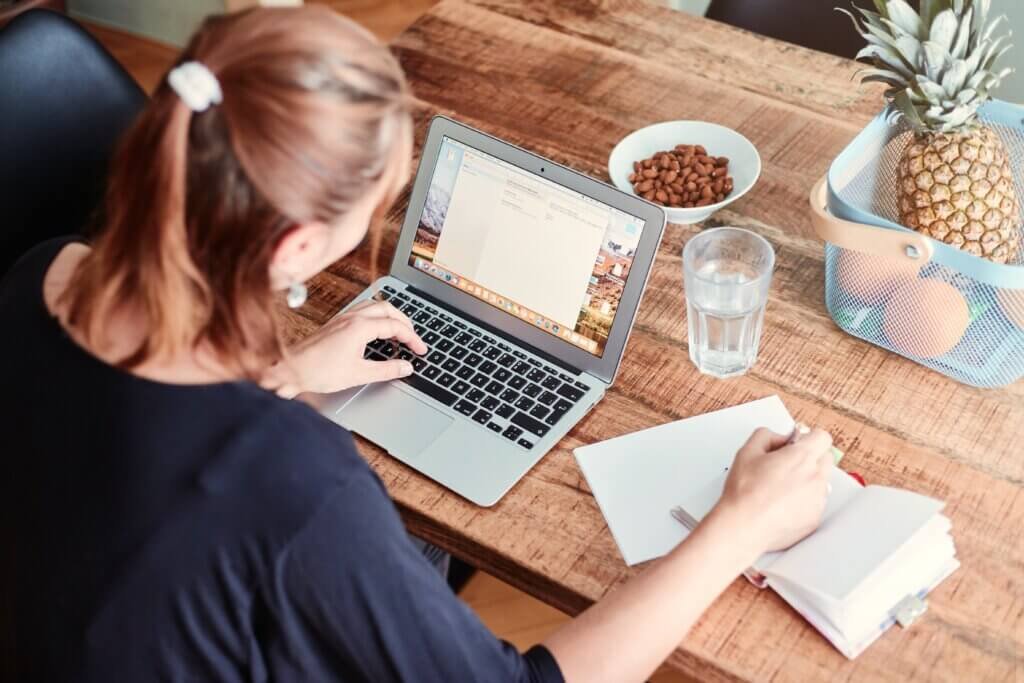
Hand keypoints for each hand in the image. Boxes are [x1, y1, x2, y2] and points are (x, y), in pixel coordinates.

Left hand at [275, 299, 427, 395]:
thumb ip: (387, 370)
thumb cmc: (318, 371)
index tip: (421, 350)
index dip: (413, 338)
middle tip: (414, 339)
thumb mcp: (359, 374)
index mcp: (360, 327)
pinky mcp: (337, 323)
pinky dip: (377, 316)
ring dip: (391, 316)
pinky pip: (363, 310)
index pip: (396, 327)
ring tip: (400, 331)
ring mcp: (343, 317)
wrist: (290, 369)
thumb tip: (406, 367)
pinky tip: (377, 330)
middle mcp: (352, 317)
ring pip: (375, 306)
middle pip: (388, 309)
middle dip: (406, 322)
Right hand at [711, 427, 832, 555]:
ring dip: (808, 480)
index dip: (809, 438)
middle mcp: (815, 477)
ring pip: (821, 482)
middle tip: (788, 465)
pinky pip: (816, 503)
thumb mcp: (747, 451)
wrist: (744, 526)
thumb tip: (779, 438)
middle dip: (810, 458)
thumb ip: (767, 435)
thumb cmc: (745, 492)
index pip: (822, 437)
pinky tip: (782, 504)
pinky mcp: (815, 518)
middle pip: (826, 458)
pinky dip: (804, 501)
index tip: (799, 443)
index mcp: (801, 457)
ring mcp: (817, 499)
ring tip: (782, 488)